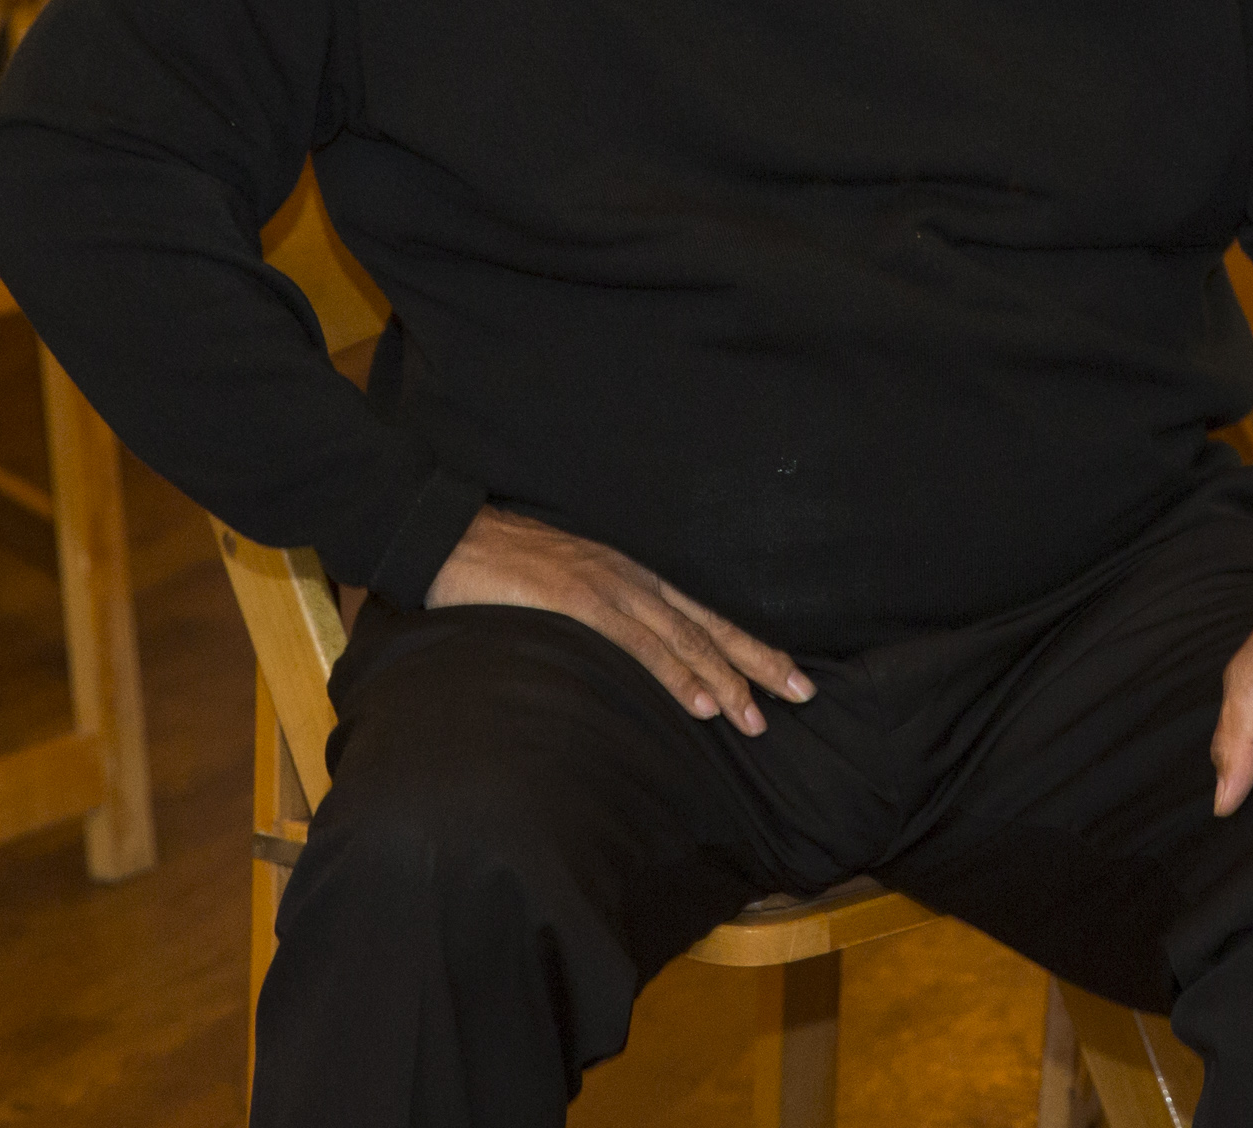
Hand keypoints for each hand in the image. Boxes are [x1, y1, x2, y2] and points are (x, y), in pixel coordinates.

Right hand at [426, 506, 814, 733]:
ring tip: (758, 718)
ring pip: (683, 640)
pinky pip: (638, 646)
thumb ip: (595, 620)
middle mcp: (629, 580)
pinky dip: (676, 675)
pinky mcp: (579, 603)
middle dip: (757, 663)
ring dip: (726, 681)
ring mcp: (607, 589)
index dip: (746, 647)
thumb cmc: (497, 567)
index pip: (701, 617)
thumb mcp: (561, 589)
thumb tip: (620, 661)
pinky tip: (701, 702)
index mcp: (627, 577)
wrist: (449, 534)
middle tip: (803, 696)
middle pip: (708, 627)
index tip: (785, 675)